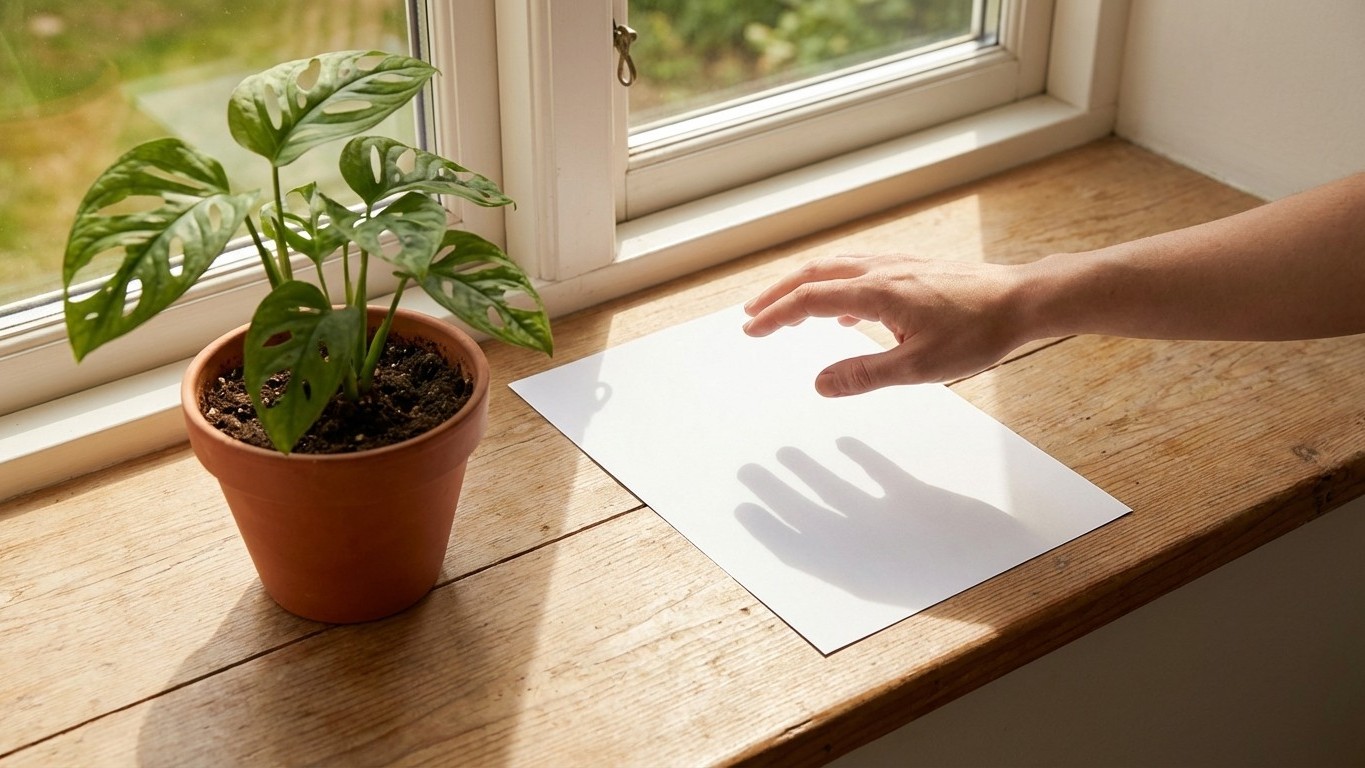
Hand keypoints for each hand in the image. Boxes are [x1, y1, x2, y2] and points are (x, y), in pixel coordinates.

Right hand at [742, 254, 1029, 394]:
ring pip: (835, 266)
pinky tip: (841, 309)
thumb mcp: (919, 367)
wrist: (1022, 299)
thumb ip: (864, 375)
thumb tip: (819, 384)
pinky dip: (833, 284)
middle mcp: (881, 270)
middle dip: (777, 293)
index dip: (775, 316)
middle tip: (751, 314)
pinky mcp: (912, 268)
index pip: (809, 299)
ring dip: (803, 285)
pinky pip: (858, 269)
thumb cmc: (977, 332)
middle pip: (813, 272)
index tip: (751, 331)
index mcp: (876, 292)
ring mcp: (897, 265)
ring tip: (786, 308)